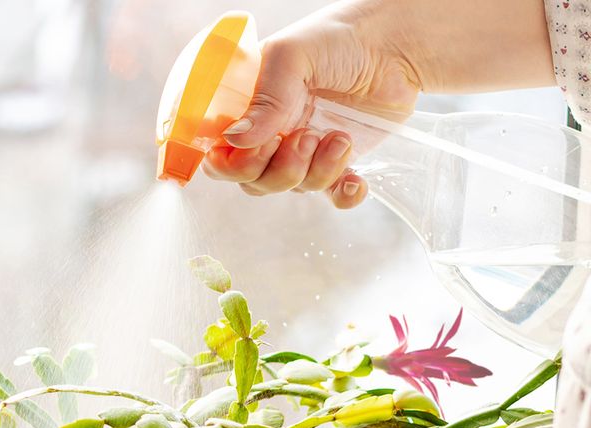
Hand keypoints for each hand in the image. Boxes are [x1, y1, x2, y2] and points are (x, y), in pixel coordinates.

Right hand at [202, 0, 551, 209]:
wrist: (397, 44)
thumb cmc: (339, 39)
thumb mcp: (293, 56)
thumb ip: (266, 99)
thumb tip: (235, 141)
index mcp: (250, 111)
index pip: (221, 157)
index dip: (230, 166)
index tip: (252, 152)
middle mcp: (272, 136)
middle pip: (254, 182)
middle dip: (279, 169)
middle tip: (304, 137)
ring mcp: (305, 152)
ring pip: (292, 189)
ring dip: (317, 172)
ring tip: (340, 138)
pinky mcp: (338, 164)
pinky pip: (332, 197)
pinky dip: (344, 195)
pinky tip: (355, 181)